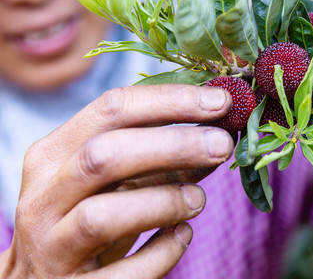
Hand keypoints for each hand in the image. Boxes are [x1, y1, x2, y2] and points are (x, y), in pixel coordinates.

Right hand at [0, 84, 232, 277]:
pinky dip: (163, 252)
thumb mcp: (115, 180)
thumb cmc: (89, 218)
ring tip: (199, 200)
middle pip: (104, 155)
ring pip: (102, 215)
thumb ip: (158, 157)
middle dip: (173, 144)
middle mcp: (42, 197)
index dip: (170, 100)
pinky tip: (182, 236)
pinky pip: (124, 274)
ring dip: (164, 201)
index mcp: (53, 156)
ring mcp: (50, 247)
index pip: (112, 109)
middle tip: (221, 145)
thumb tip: (217, 132)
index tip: (219, 100)